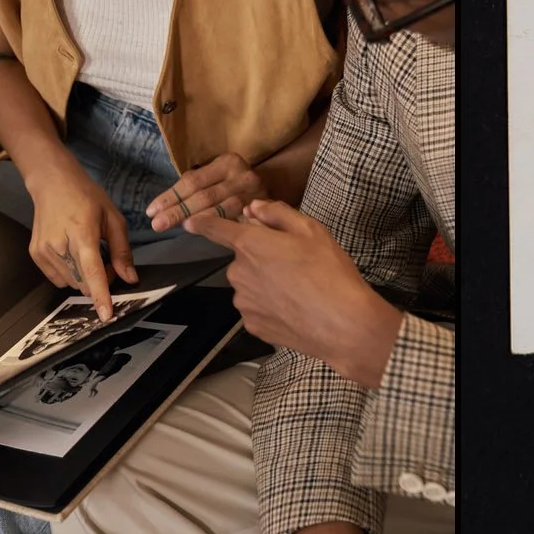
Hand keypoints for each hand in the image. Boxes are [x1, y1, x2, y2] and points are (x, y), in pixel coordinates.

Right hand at [25, 165, 138, 320]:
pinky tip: (72, 254)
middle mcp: (59, 245)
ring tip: (87, 254)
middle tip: (105, 260)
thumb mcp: (113, 218)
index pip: (92, 271)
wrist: (52, 183)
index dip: (101, 295)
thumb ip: (122, 251)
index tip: (106, 316)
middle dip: (99, 281)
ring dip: (84, 278)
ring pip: (72, 284)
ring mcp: (44, 251)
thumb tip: (130, 278)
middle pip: (83, 283)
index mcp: (82, 233)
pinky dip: (70, 274)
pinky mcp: (36, 255)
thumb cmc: (86, 197)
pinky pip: (58, 279)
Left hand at [146, 152, 267, 231]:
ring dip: (196, 221)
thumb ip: (196, 187)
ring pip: (220, 210)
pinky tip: (201, 233)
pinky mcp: (262, 213)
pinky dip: (216, 229)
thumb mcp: (218, 177)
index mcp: (227, 162)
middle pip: (204, 196)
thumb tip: (164, 207)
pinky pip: (235, 222)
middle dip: (178, 211)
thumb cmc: (236, 185)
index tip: (151, 211)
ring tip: (177, 228)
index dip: (170, 196)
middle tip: (157, 225)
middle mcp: (242, 175)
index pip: (192, 181)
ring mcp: (254, 195)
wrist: (277, 190)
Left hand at [186, 201, 402, 387]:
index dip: (203, 223)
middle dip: (260, 257)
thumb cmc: (329, 272)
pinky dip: (269, 306)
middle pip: (242, 259)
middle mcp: (238, 273)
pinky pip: (256, 308)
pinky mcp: (252, 325)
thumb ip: (277, 214)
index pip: (216, 229)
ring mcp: (243, 302)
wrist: (342, 324)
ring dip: (264, 283)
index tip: (190, 222)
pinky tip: (293, 308)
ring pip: (248, 285)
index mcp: (250, 244)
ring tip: (298, 289)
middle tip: (293, 263)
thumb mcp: (311, 230)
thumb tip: (254, 208)